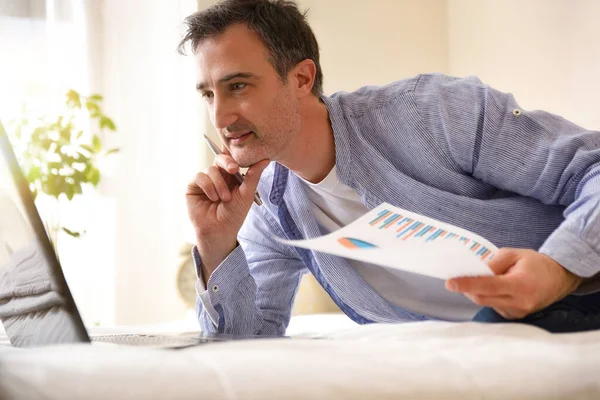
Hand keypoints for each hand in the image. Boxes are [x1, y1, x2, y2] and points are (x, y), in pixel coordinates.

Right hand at [186, 149, 269, 277]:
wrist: (219, 230)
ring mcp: (205, 180)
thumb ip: (254, 175)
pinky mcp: (193, 186)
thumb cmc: (234, 215)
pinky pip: (200, 176)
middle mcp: (217, 176)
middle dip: (227, 162)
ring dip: (219, 184)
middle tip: (233, 169)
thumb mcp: (246, 194)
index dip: (235, 157)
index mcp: (231, 177)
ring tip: (224, 199)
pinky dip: (208, 186)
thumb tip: (266, 159)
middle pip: (220, 158)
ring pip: (210, 169)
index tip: (241, 162)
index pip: (232, 159)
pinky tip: (212, 198)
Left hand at [445, 248, 582, 319]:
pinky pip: (493, 307)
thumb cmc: (536, 264)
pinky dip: (487, 297)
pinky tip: (494, 289)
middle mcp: (519, 302)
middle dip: (466, 289)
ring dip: (477, 292)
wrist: (559, 278)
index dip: (466, 285)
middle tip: (457, 279)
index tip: (450, 283)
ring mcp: (518, 312)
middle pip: (482, 298)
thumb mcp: (514, 254)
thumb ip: (493, 262)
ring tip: (482, 280)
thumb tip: (473, 271)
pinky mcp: (515, 316)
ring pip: (486, 303)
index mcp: (520, 285)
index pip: (487, 286)